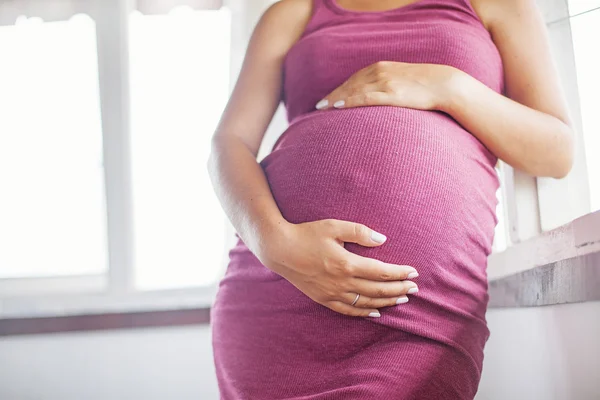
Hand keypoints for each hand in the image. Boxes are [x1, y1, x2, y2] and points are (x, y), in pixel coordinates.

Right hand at [261, 219, 418, 317]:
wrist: (279, 249)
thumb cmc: (306, 234)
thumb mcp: (334, 226)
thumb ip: (360, 232)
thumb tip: (383, 240)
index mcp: (346, 263)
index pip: (381, 272)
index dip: (399, 273)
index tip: (414, 273)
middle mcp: (341, 283)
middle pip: (377, 290)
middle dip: (399, 289)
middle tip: (414, 289)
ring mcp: (332, 294)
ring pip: (366, 303)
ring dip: (386, 302)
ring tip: (402, 299)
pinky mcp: (323, 299)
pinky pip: (348, 311)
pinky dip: (365, 313)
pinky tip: (376, 312)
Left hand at [315, 61, 459, 110]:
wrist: (444, 84)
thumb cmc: (424, 86)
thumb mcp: (401, 80)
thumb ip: (386, 85)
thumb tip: (376, 97)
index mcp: (381, 67)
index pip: (353, 79)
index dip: (338, 89)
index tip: (326, 100)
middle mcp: (379, 72)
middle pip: (349, 84)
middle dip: (332, 95)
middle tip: (317, 107)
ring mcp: (384, 82)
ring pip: (353, 90)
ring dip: (335, 99)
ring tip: (322, 109)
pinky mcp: (391, 94)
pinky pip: (364, 97)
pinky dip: (348, 101)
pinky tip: (337, 107)